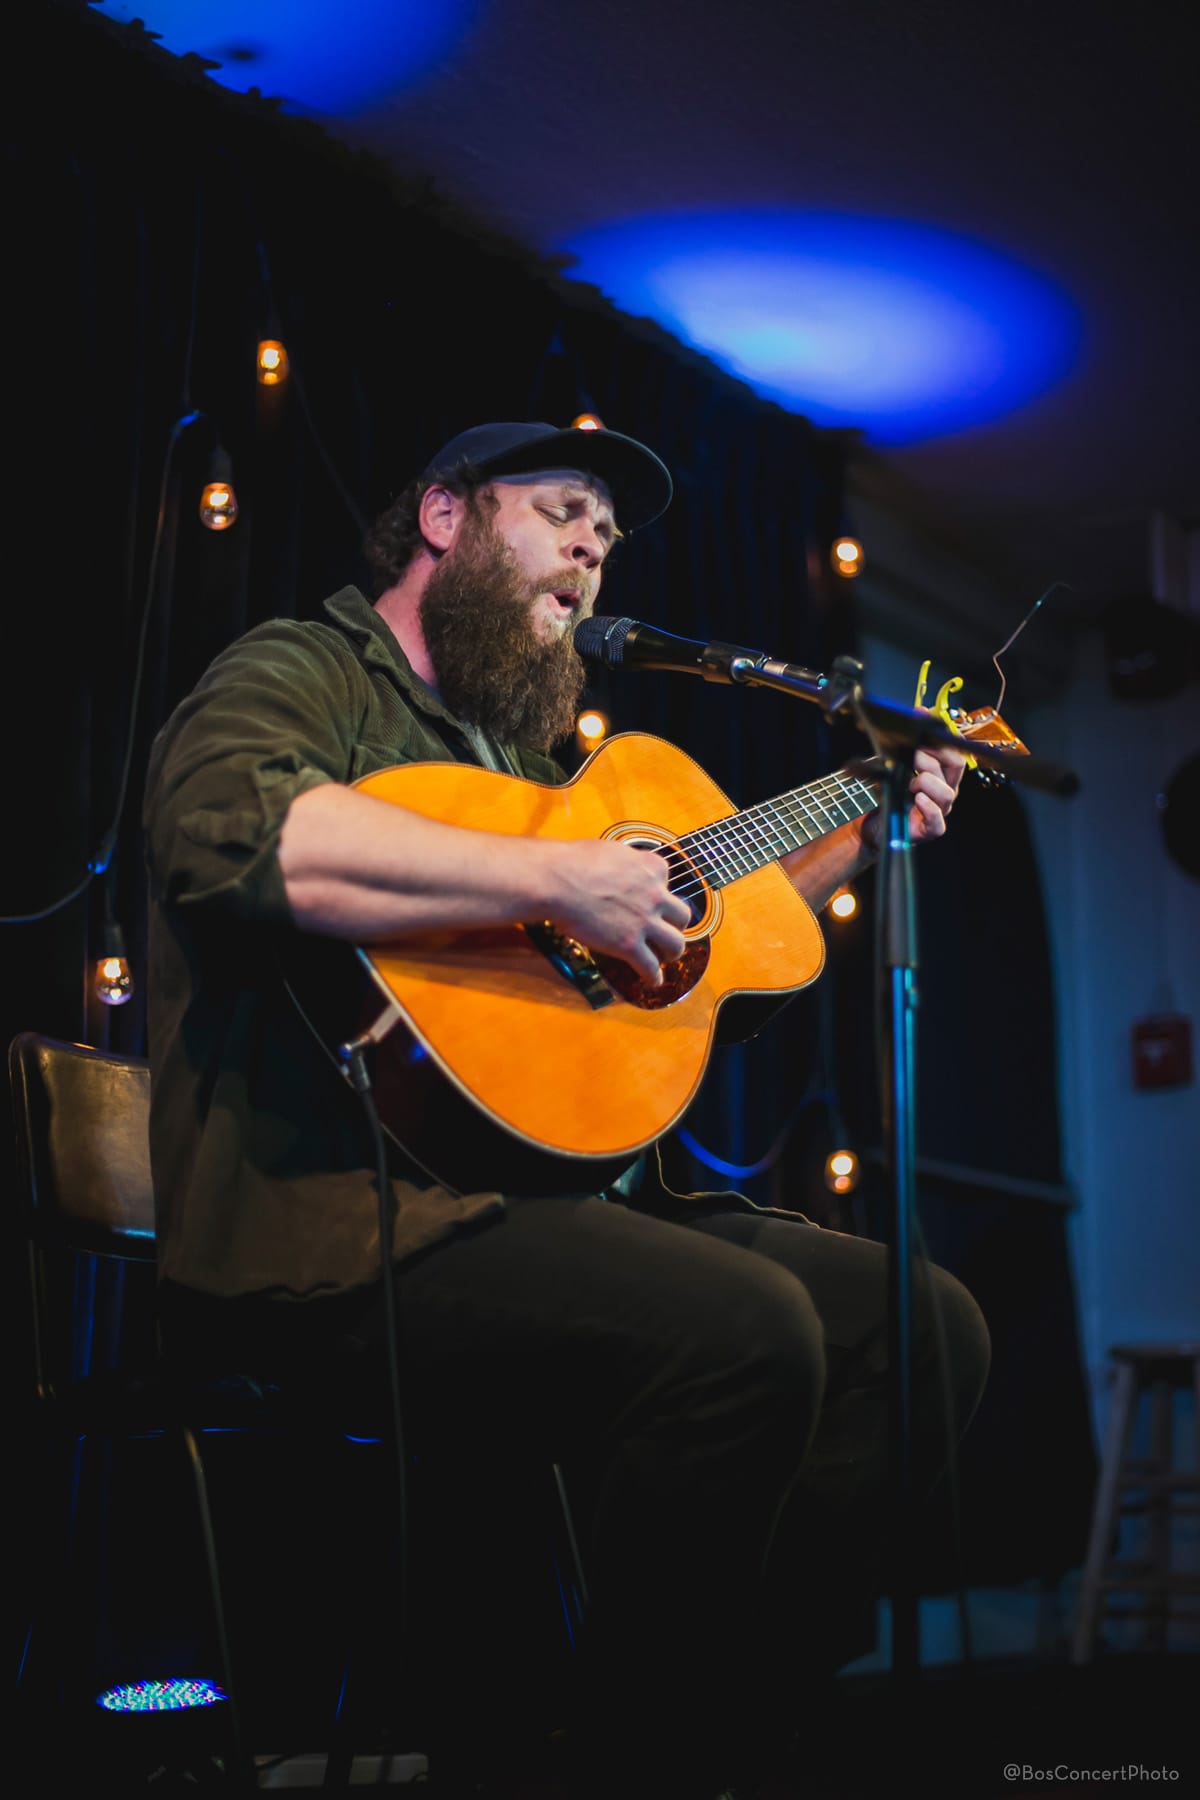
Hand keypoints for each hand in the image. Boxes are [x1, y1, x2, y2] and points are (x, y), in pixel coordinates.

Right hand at [547, 839, 690, 985]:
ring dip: (672, 952)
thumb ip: (626, 861)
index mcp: (652, 867)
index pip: (667, 881)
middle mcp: (656, 894)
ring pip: (676, 943)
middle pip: (681, 915)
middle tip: (667, 930)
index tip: (650, 898)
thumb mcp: (611, 850)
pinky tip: (652, 981)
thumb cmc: (574, 862)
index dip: (658, 891)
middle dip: (676, 925)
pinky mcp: (629, 945)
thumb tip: (621, 866)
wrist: (557, 882)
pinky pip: (650, 966)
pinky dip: (654, 977)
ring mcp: (645, 921)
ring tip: (665, 957)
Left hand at [864, 742, 966, 849]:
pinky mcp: (932, 828)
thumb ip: (900, 756)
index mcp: (942, 775)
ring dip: (925, 782)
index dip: (941, 745)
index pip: (955, 754)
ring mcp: (941, 809)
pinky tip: (917, 799)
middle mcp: (945, 790)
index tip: (921, 740)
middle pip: (956, 765)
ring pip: (947, 792)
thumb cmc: (890, 796)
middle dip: (931, 758)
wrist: (879, 824)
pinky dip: (928, 807)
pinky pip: (937, 817)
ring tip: (910, 786)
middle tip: (912, 759)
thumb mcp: (894, 770)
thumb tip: (897, 741)